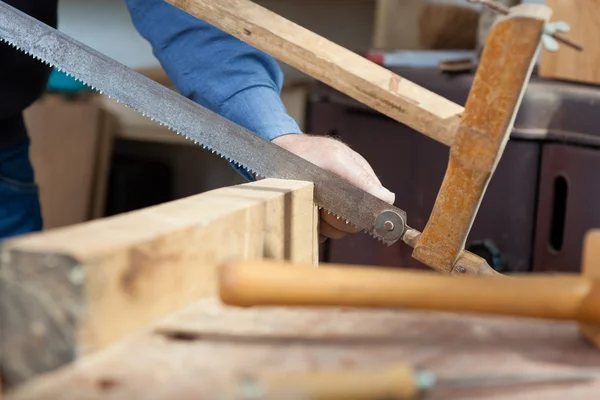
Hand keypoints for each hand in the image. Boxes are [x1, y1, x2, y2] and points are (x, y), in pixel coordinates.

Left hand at [272, 133, 394, 242]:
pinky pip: (320, 235)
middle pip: (356, 225)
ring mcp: (331, 209)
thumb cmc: (306, 153)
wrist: (275, 155)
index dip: (365, 214)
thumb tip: (388, 198)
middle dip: (339, 219)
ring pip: (338, 232)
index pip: (376, 209)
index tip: (349, 212)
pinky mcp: (315, 218)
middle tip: (323, 206)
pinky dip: (312, 228)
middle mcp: (349, 197)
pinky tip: (304, 212)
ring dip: (324, 223)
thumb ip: (361, 178)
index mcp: (360, 181)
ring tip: (311, 206)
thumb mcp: (335, 160)